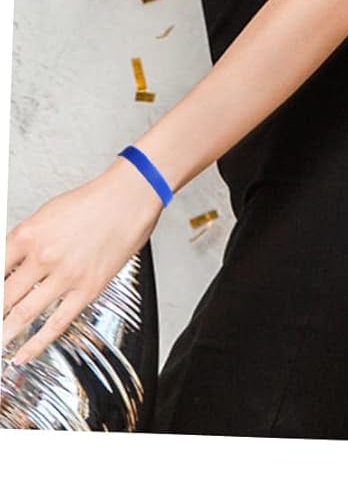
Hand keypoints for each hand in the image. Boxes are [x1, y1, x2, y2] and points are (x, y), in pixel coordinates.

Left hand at [3, 158, 162, 365]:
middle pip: (3, 297)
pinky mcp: (87, 288)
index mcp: (28, 234)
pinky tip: (22, 354)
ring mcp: (65, 275)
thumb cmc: (94, 200)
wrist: (131, 196)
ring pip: (23, 315)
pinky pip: (56, 323)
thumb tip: (8, 268)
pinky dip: (36, 344)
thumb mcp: (47, 214)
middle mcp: (43, 256)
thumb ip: (24, 243)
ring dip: (4, 333)